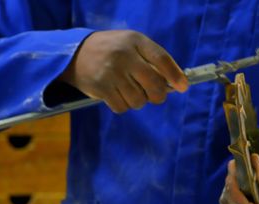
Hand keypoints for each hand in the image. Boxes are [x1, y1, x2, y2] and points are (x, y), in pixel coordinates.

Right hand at [59, 30, 188, 112]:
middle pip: (154, 84)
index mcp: (135, 41)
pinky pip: (122, 107)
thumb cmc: (112, 51)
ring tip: (129, 91)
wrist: (74, 53)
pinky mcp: (101, 88)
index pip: (161, 59)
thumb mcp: (131, 45)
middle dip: (158, 95)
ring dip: (138, 101)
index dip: (175, 75)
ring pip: (139, 100)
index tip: (183, 87)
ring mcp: (112, 72)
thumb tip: (176, 83)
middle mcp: (124, 55)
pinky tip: (117, 95)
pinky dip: (123, 106)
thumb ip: (153, 60)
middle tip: (155, 96)